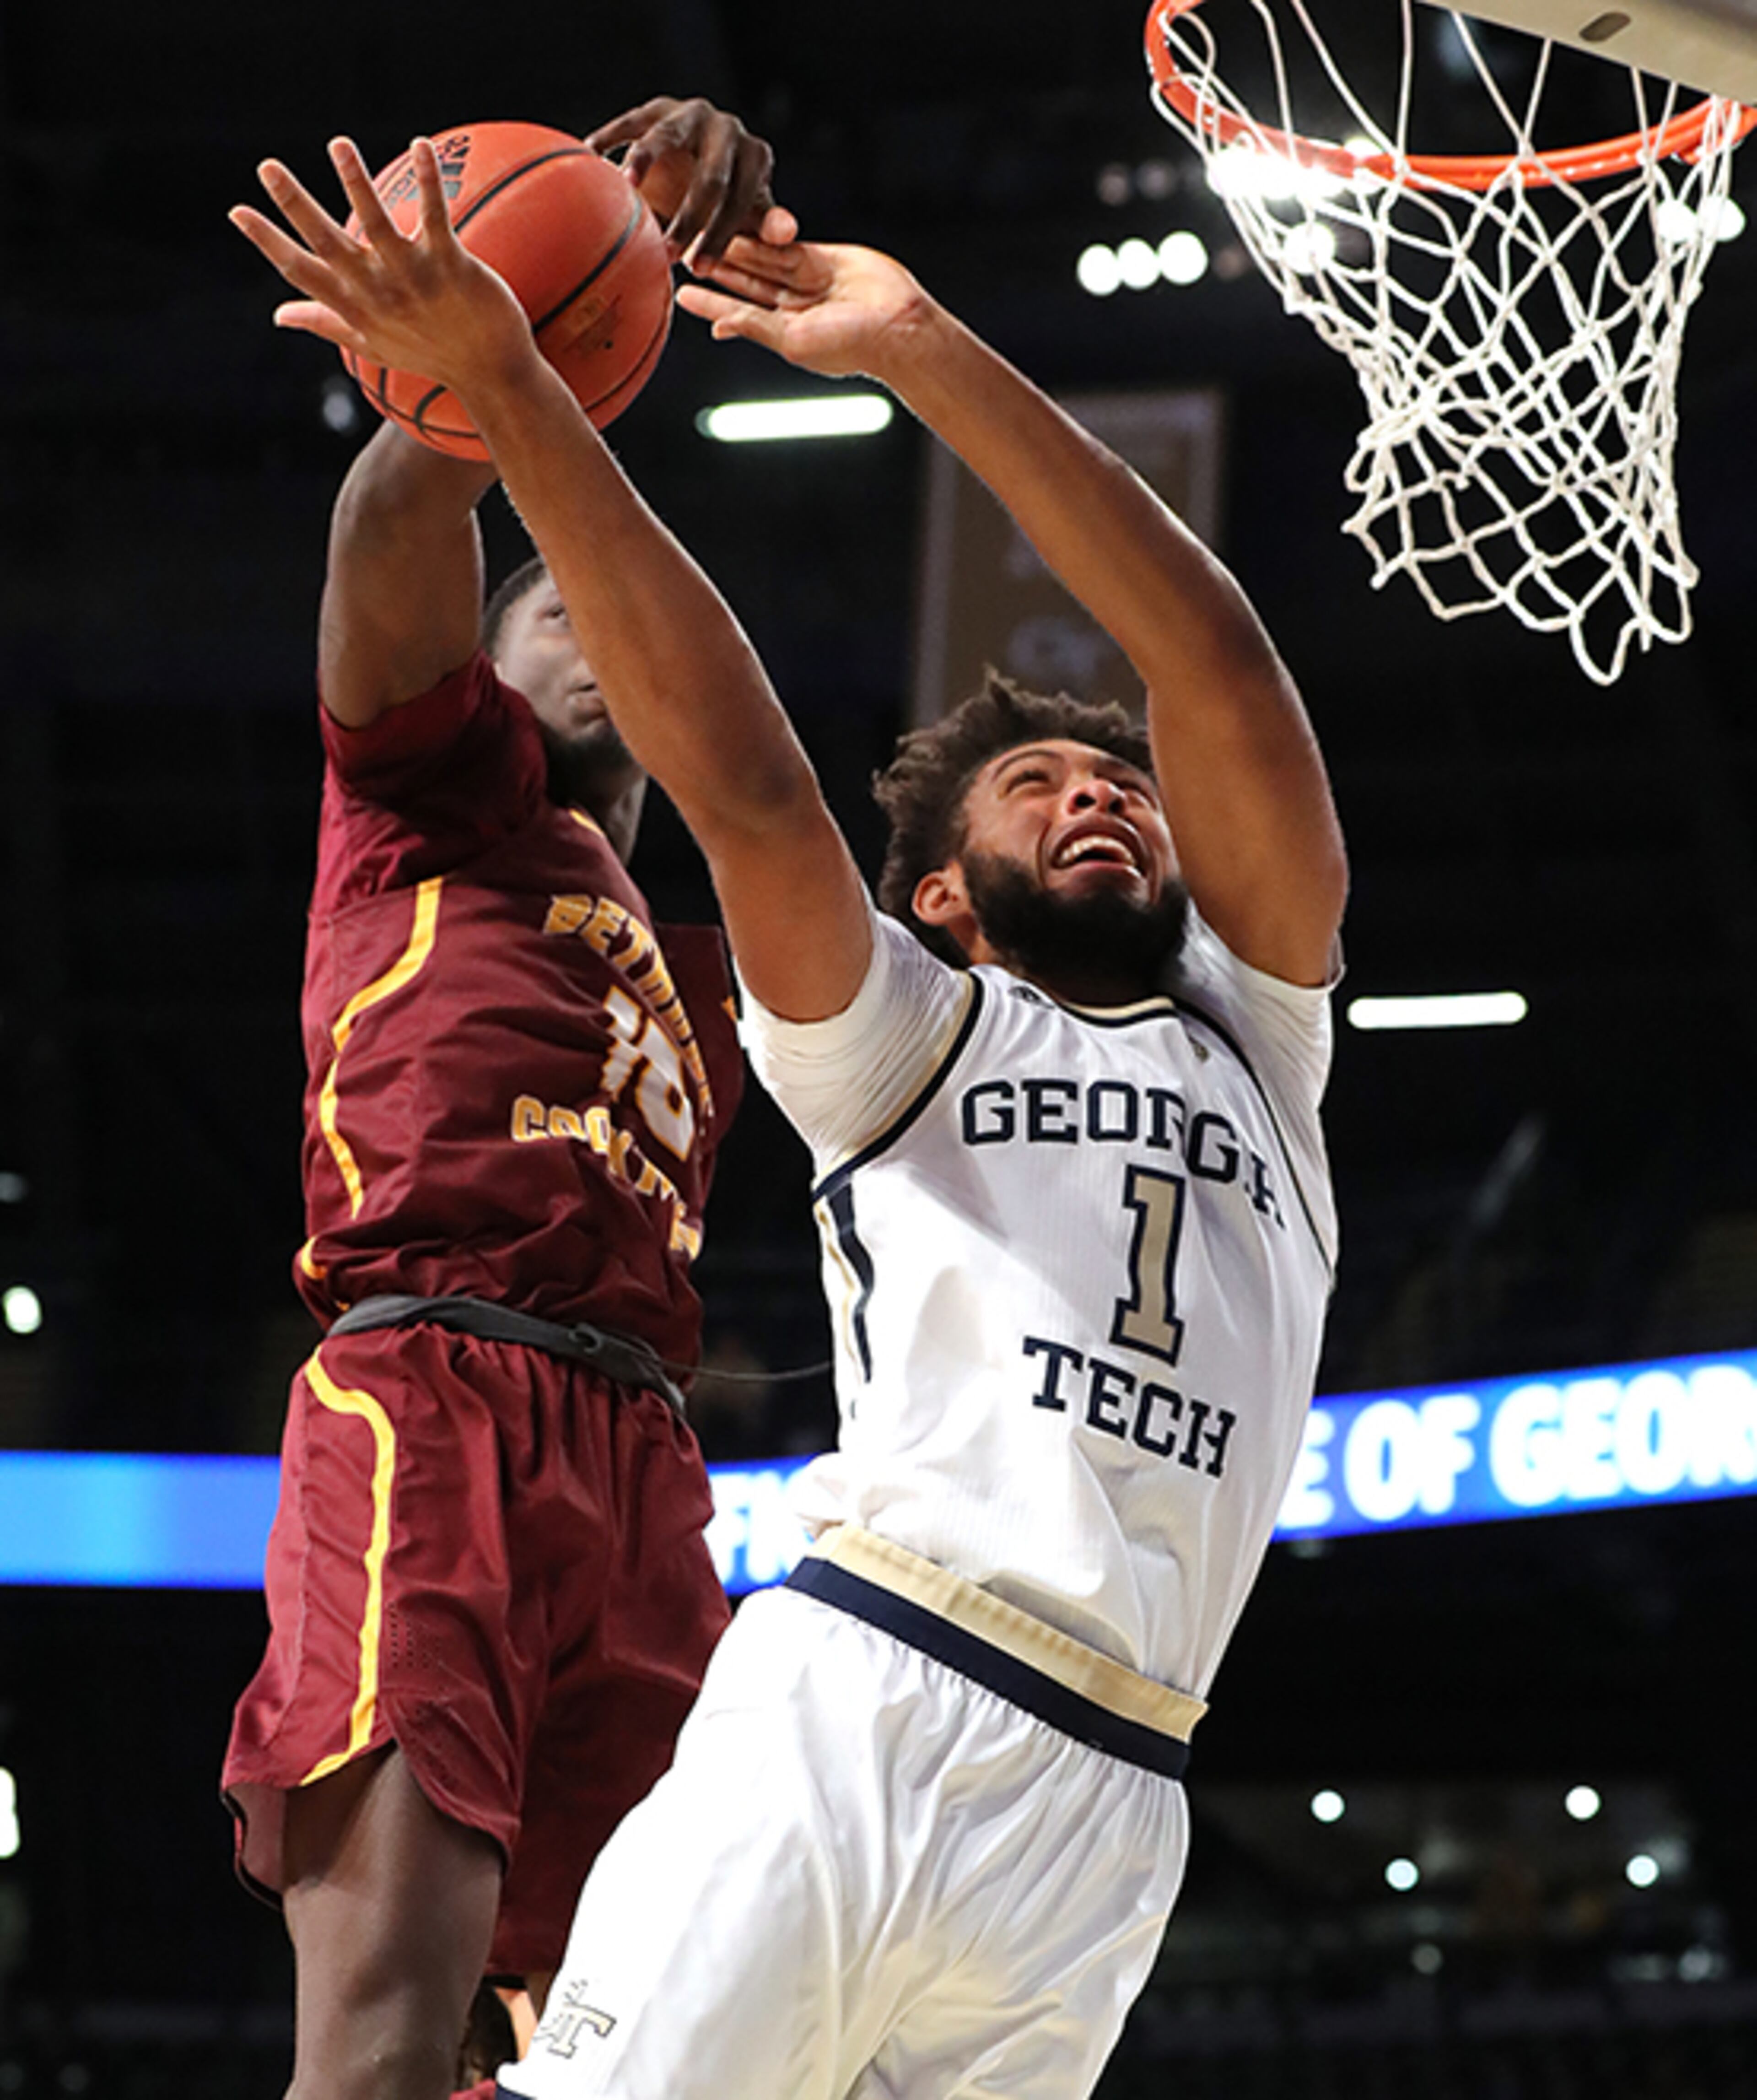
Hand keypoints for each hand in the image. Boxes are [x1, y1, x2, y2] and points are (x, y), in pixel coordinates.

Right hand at [228, 137, 538, 398]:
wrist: (491, 372)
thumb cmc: (430, 354)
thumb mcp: (369, 343)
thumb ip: (324, 322)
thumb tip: (278, 315)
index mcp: (355, 307)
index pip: (301, 272)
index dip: (268, 241)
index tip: (237, 210)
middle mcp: (378, 293)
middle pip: (327, 243)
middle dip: (295, 204)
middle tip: (268, 166)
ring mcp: (414, 279)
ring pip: (378, 225)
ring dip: (356, 183)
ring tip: (339, 145)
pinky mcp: (451, 266)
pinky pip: (435, 217)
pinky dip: (429, 181)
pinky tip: (419, 144)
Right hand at [586, 96, 795, 263]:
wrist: (704, 158)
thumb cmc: (731, 200)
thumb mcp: (751, 215)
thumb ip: (766, 225)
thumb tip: (787, 232)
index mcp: (755, 157)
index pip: (742, 199)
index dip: (722, 236)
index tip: (699, 269)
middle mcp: (725, 128)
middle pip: (709, 174)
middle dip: (688, 218)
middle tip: (667, 252)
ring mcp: (688, 114)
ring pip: (665, 138)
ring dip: (644, 164)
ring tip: (625, 189)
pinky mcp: (655, 109)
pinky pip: (629, 123)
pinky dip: (609, 140)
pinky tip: (590, 157)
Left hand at [676, 238, 936, 381]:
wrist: (898, 325)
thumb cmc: (849, 344)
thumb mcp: (792, 340)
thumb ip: (755, 326)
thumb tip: (718, 326)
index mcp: (783, 333)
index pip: (739, 312)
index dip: (711, 301)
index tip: (682, 292)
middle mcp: (792, 308)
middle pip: (747, 283)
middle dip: (718, 268)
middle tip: (686, 251)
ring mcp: (807, 282)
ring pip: (764, 261)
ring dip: (735, 249)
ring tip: (703, 233)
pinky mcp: (823, 259)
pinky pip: (787, 246)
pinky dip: (765, 239)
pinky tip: (740, 227)